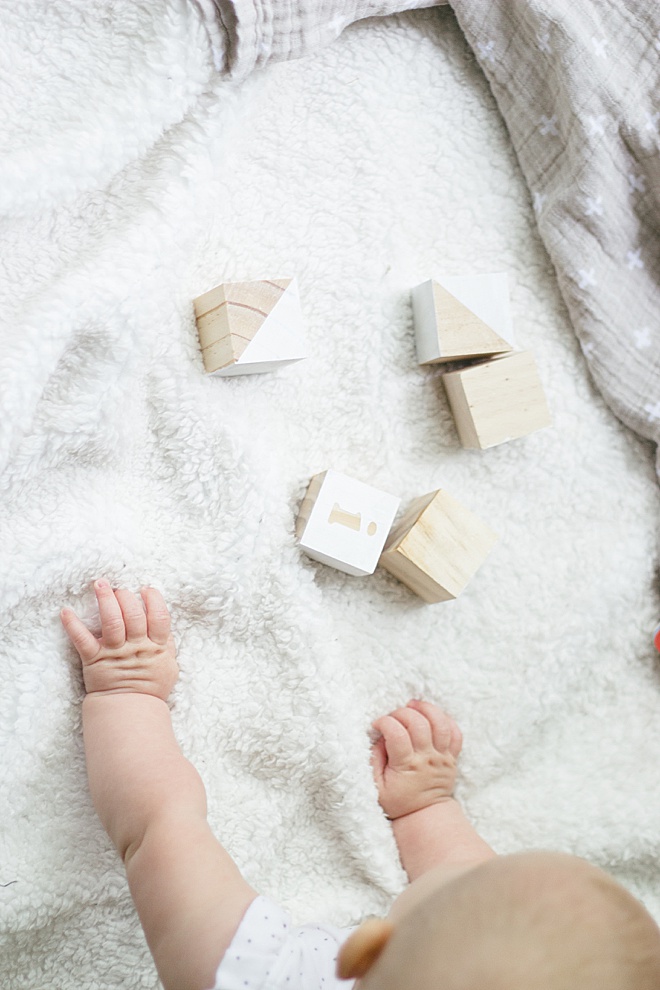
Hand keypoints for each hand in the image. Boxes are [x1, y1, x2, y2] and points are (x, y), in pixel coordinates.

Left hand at [61, 580, 177, 700]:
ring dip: (105, 600)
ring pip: (112, 622)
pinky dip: (73, 626)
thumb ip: (167, 645)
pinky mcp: (95, 660)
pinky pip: (82, 640)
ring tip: (100, 584)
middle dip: (126, 597)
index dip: (154, 600)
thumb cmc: (150, 688)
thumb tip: (164, 626)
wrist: (129, 711)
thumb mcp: (168, 666)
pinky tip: (66, 612)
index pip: (158, 617)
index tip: (147, 590)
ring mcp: (115, 652)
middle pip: (133, 615)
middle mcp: (136, 646)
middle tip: (120, 589)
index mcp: (156, 647)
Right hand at [371, 700, 461, 820]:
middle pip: (419, 723)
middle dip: (402, 712)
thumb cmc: (398, 802)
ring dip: (426, 709)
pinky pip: (456, 733)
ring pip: (440, 724)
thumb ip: (374, 761)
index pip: (397, 733)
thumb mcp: (376, 788)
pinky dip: (446, 720)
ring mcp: (442, 757)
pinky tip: (432, 716)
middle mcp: (427, 759)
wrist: (426, 815)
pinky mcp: (452, 757)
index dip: (384, 722)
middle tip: (392, 716)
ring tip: (413, 705)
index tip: (377, 725)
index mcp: (407, 766)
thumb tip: (380, 738)